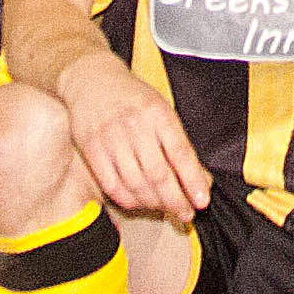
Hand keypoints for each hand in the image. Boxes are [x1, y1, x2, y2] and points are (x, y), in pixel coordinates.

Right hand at [60, 56, 209, 220]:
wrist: (91, 80)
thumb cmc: (132, 98)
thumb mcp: (161, 111)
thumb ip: (179, 144)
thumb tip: (200, 180)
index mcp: (158, 113)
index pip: (180, 153)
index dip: (193, 181)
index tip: (202, 200)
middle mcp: (135, 125)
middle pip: (158, 174)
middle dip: (175, 200)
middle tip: (186, 214)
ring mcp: (111, 137)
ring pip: (135, 183)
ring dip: (153, 203)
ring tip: (165, 209)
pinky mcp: (91, 149)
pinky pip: (112, 184)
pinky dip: (128, 199)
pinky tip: (140, 202)